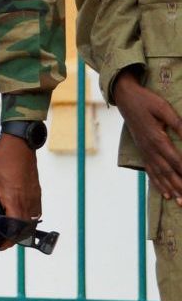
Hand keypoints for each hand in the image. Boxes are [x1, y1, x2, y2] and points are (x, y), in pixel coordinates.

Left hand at [0, 133, 40, 249]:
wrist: (19, 145)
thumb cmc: (0, 159)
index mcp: (13, 198)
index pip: (16, 227)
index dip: (8, 240)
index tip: (0, 246)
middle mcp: (27, 200)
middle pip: (25, 228)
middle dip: (13, 237)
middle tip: (1, 240)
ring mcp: (34, 196)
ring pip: (31, 221)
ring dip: (21, 228)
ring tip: (7, 230)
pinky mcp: (37, 192)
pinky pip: (35, 211)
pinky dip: (26, 218)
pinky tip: (15, 216)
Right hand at [112, 71, 181, 203]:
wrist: (125, 98)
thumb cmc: (146, 101)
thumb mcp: (164, 109)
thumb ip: (179, 124)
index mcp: (157, 139)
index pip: (176, 161)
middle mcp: (150, 149)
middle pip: (168, 173)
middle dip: (180, 187)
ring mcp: (145, 151)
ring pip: (159, 175)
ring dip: (171, 189)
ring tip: (180, 202)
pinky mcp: (142, 151)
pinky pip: (150, 171)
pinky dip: (158, 183)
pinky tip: (165, 193)